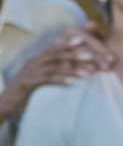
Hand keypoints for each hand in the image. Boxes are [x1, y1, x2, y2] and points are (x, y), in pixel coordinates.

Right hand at [0, 22, 115, 121]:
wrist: (5, 104)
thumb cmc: (24, 91)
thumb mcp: (38, 78)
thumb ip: (50, 70)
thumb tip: (69, 66)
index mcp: (35, 60)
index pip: (52, 48)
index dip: (67, 44)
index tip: (82, 41)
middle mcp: (32, 63)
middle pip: (55, 55)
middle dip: (74, 55)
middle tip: (91, 57)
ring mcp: (28, 72)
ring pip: (53, 67)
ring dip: (71, 70)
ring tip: (86, 74)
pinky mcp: (26, 83)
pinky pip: (45, 80)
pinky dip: (59, 80)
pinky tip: (71, 84)